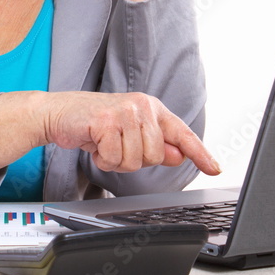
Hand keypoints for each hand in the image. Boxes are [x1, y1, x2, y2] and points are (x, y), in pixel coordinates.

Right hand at [40, 91, 220, 174]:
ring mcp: (125, 112)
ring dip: (117, 161)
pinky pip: (115, 158)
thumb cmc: (94, 123)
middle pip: (156, 156)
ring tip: (105, 144)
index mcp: (152, 108)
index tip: (215, 168)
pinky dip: (103, 159)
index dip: (200, 153)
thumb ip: (155, 144)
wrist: (60, 113)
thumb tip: (178, 155)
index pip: (182, 134)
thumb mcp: (129, 134)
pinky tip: (95, 144)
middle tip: (117, 146)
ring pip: (136, 161)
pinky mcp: (106, 121)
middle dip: (135, 160)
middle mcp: (142, 106)